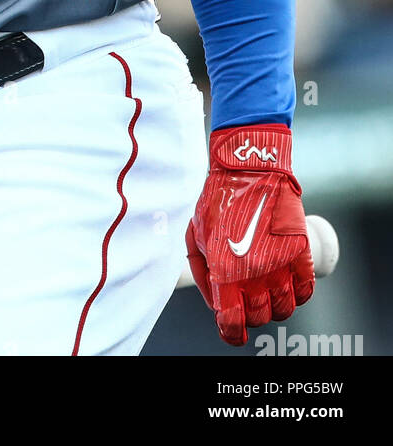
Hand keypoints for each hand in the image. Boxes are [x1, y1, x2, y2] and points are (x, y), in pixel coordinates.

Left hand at [186, 123, 313, 346]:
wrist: (249, 168)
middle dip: (250, 315)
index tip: (231, 331)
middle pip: (259, 317)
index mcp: (226, 271)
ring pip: (284, 308)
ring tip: (266, 289)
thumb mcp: (195, 232)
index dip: (231, 333)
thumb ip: (201, 268)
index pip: (232, 323)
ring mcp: (281, 265)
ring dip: (274, 305)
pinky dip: (298, 293)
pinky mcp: (300, 253)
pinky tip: (287, 282)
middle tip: (246, 300)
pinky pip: (305, 290)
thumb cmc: (218, 198)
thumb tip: (213, 296)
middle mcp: (255, 274)